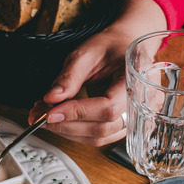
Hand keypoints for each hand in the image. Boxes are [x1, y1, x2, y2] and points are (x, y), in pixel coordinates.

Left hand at [28, 0, 166, 145]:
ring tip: (45, 115)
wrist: (126, 46)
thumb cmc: (110, 47)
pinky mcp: (124, 125)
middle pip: (102, 128)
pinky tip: (60, 120)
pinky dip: (75, 132)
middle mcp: (143, 104)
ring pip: (99, 138)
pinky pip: (100, 137)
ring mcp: (136, 118)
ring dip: (67, 131)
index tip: (49, 112)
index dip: (77, 113)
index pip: (108, 107)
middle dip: (66, 124)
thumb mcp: (86, 52)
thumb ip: (69, 76)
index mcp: (137, 79)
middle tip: (40, 114)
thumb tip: (51, 98)